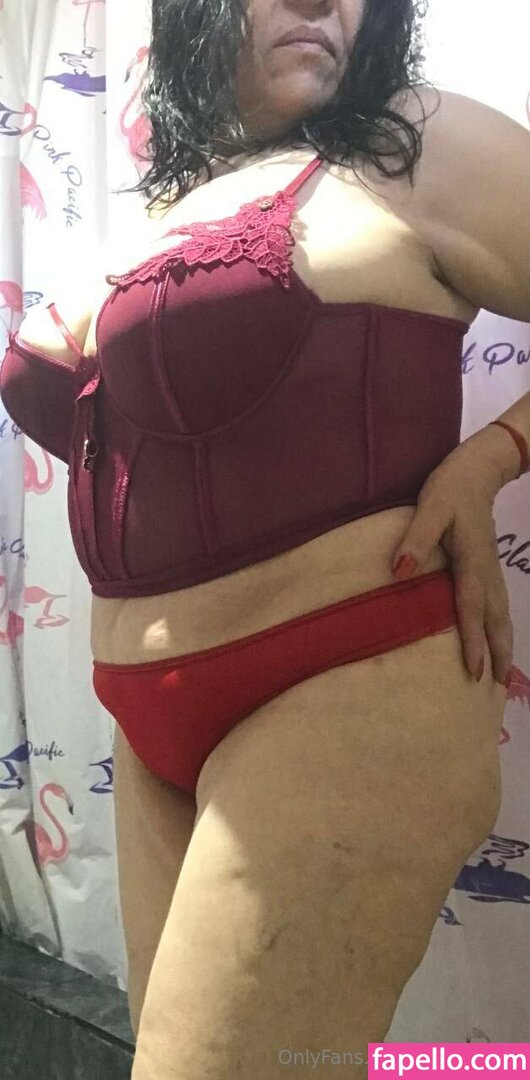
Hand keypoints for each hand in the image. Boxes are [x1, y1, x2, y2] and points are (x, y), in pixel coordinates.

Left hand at [390, 433, 512, 686]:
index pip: (471, 609)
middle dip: (498, 654)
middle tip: (498, 688)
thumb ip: (415, 540)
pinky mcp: (489, 568)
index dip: (473, 642)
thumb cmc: (450, 489)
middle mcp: (487, 571)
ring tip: (503, 676)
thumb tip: (399, 573)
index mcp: (471, 562)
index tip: (475, 672)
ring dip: (503, 645)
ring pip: (502, 615)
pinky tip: (496, 640)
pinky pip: (498, 606)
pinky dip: (500, 628)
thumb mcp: (430, 508)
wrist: (476, 470)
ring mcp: (492, 570)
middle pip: (496, 620)